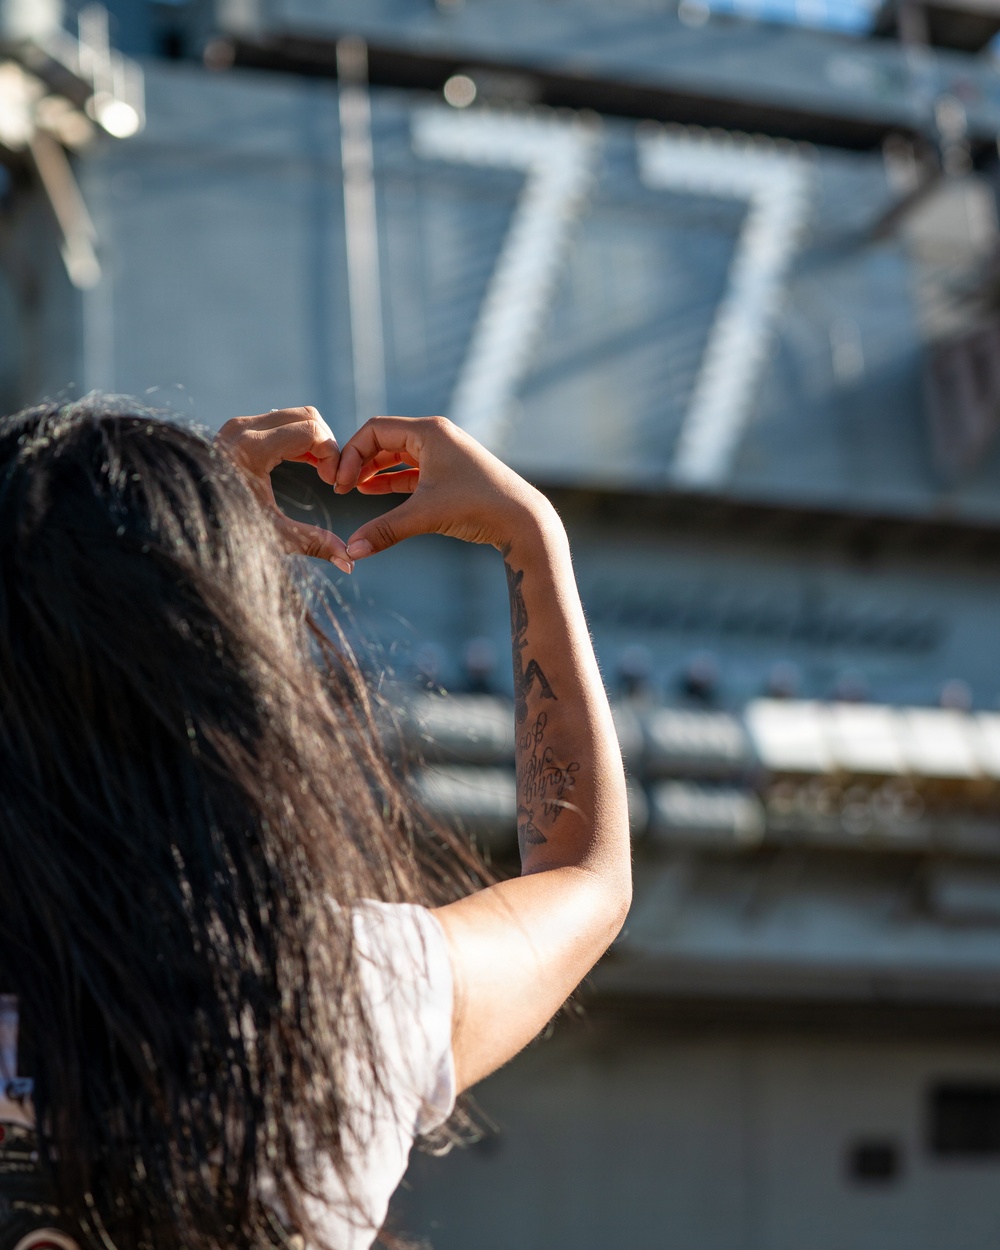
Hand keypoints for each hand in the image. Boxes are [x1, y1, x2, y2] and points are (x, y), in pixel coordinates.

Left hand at [215, 407, 353, 572]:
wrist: (185, 524)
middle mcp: (243, 428)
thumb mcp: (275, 536)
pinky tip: (306, 467)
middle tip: (329, 477)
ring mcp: (238, 427)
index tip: (333, 483)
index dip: (332, 454)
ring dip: (314, 442)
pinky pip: (281, 423)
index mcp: (252, 448)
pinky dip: (298, 440)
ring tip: (319, 473)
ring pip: (295, 417)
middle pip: (307, 416)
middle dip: (326, 444)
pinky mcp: (238, 431)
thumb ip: (315, 543)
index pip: (311, 430)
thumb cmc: (226, 531)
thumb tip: (349, 563)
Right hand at [334, 416, 553, 559]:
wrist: (523, 520)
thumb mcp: (426, 516)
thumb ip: (385, 530)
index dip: (351, 455)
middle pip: (383, 439)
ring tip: (353, 489)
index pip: (374, 430)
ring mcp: (445, 451)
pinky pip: (412, 468)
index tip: (342, 485)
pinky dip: (392, 478)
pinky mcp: (450, 470)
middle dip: (360, 462)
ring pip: (398, 454)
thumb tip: (351, 552)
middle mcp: (437, 434)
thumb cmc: (478, 507)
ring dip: (374, 470)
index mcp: (429, 431)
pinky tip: (373, 492)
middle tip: (342, 488)